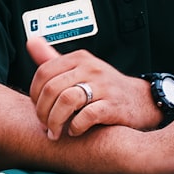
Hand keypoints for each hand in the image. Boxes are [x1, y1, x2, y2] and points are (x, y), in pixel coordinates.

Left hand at [27, 37, 158, 139]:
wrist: (141, 100)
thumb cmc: (103, 87)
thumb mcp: (80, 68)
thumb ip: (54, 59)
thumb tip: (31, 41)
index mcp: (78, 58)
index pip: (44, 72)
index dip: (34, 94)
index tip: (37, 109)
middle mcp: (90, 68)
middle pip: (52, 88)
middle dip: (42, 112)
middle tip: (44, 126)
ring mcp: (103, 86)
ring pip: (67, 100)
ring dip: (55, 121)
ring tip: (55, 133)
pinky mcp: (114, 105)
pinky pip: (87, 115)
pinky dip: (76, 127)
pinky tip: (74, 132)